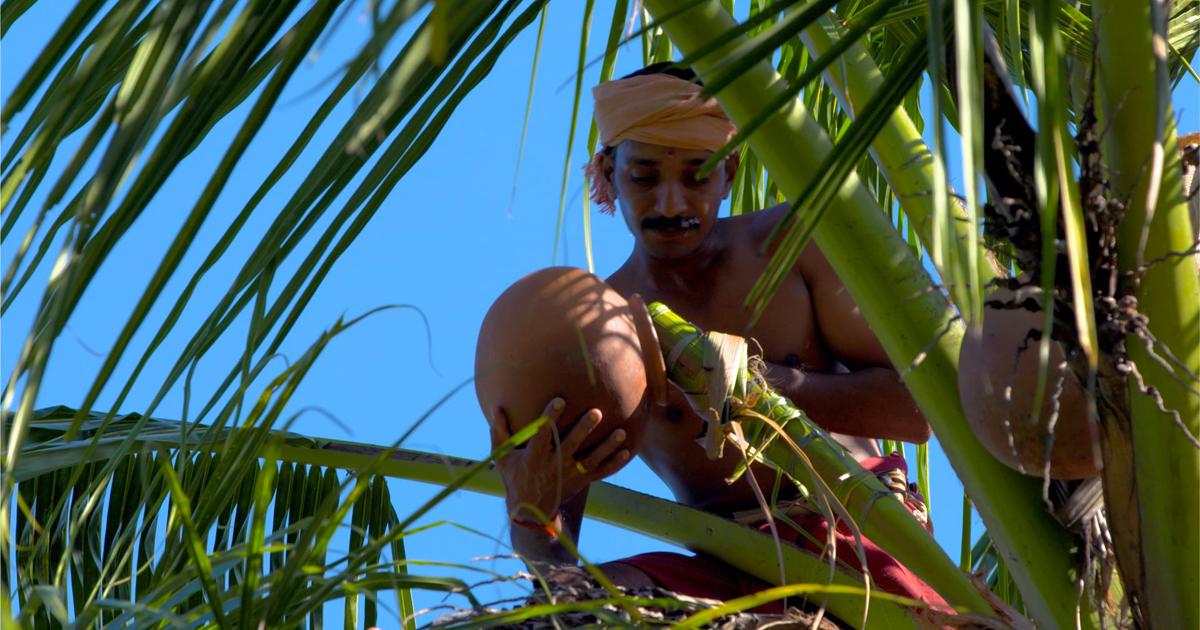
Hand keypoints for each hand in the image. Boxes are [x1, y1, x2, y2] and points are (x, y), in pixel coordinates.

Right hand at [491, 397, 631, 521]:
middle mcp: (554, 465)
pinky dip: (614, 463)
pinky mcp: (581, 482)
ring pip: (591, 459)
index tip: (560, 399)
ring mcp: (569, 475)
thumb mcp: (502, 457)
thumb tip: (495, 407)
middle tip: (597, 412)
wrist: (530, 512)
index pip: (543, 434)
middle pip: (571, 445)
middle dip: (584, 429)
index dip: (550, 416)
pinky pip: (600, 472)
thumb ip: (500, 432)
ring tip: (621, 432)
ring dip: (606, 447)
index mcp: (534, 456)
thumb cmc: (514, 477)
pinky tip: (627, 450)